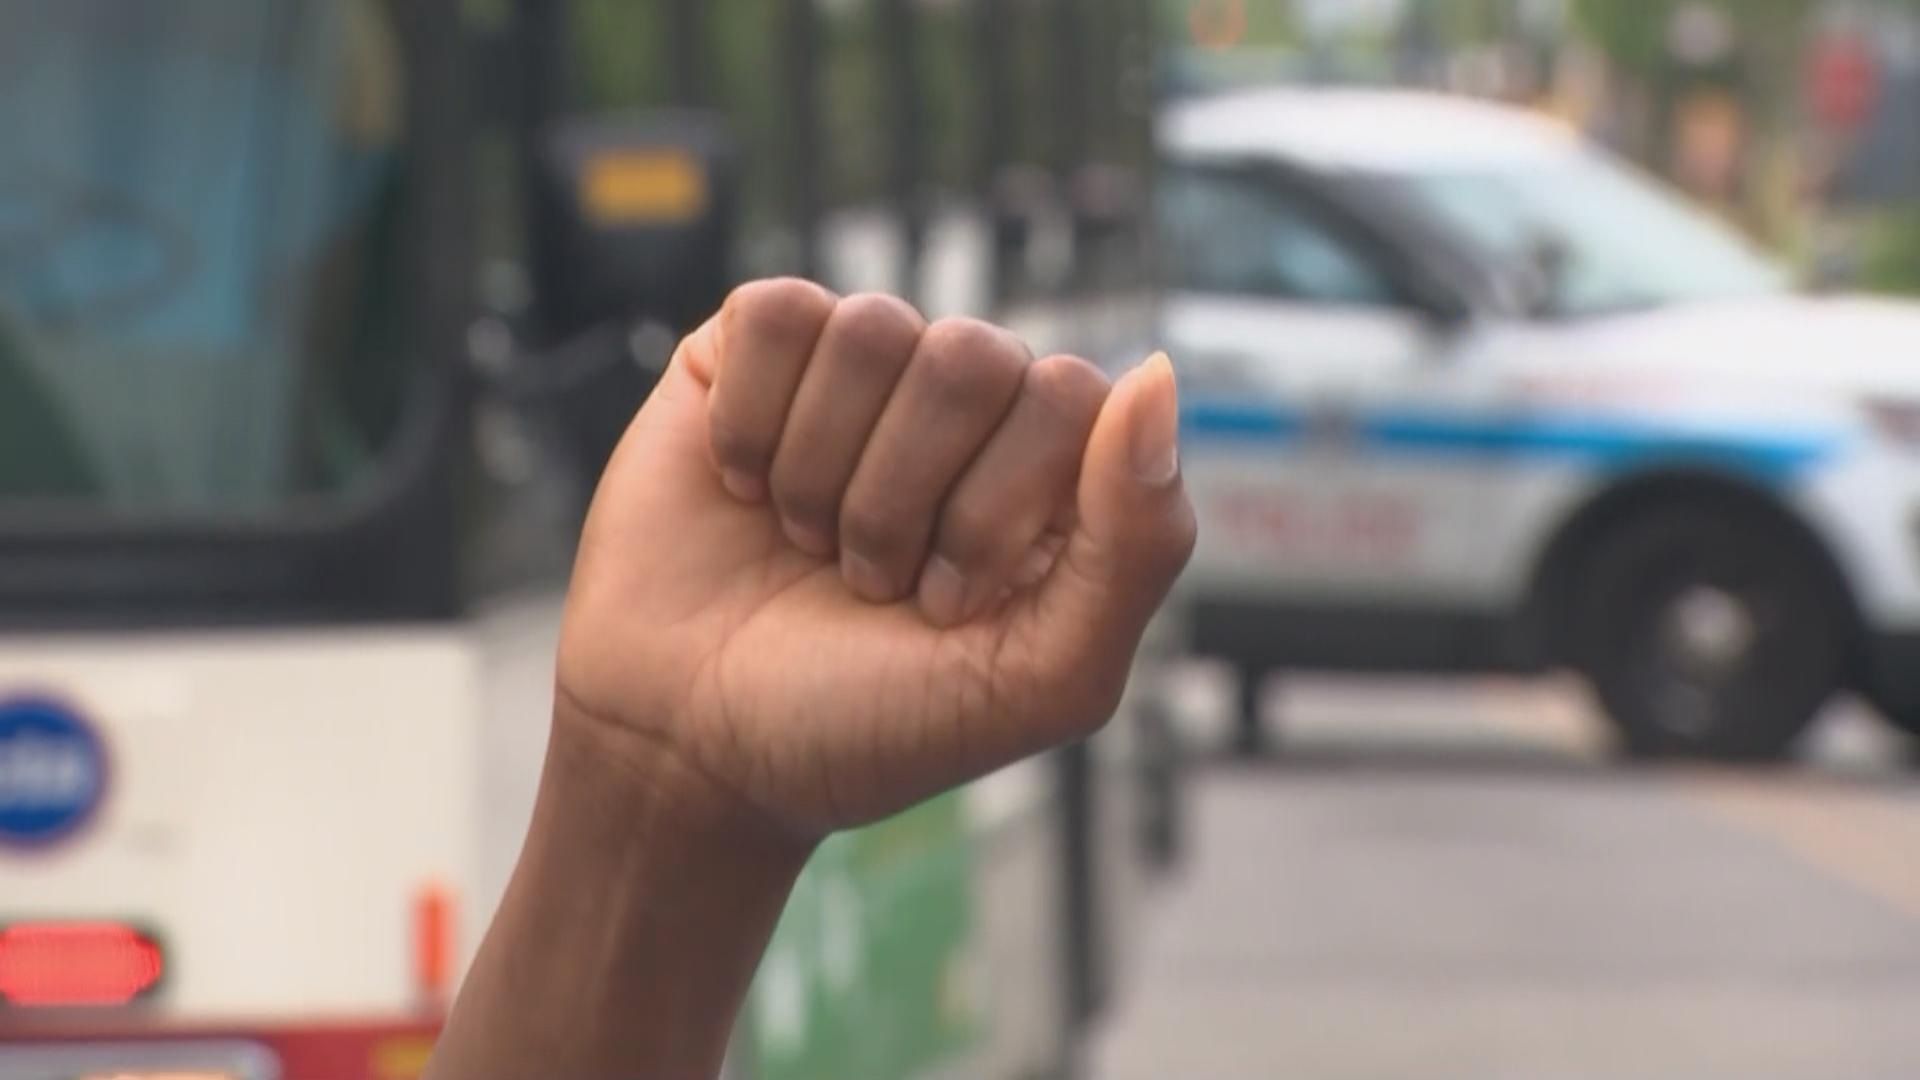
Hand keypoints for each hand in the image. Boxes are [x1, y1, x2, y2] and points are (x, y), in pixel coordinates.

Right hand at [555, 279, 1194, 836]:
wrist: (690, 751)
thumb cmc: (869, 725)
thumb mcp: (1039, 679)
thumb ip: (1137, 545)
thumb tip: (1157, 373)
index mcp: (1050, 472)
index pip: (1071, 396)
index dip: (996, 507)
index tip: (944, 607)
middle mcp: (963, 408)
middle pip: (972, 357)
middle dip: (903, 501)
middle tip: (866, 584)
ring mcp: (855, 375)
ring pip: (872, 329)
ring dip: (821, 474)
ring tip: (806, 544)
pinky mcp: (748, 356)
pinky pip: (776, 314)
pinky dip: (750, 424)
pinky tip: (742, 489)